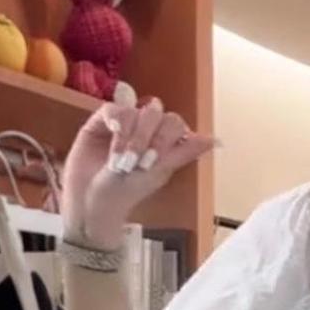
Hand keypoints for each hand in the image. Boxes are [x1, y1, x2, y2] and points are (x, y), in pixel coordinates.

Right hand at [61, 98, 215, 248]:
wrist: (92, 201)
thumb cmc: (127, 192)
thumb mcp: (159, 173)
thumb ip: (185, 153)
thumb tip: (216, 141)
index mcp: (163, 142)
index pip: (174, 123)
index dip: (165, 138)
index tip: (152, 162)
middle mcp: (145, 129)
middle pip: (156, 113)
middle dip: (147, 138)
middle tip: (136, 163)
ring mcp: (124, 123)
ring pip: (135, 110)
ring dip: (129, 137)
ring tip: (120, 161)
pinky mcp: (101, 121)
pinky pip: (113, 108)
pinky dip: (115, 122)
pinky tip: (112, 134)